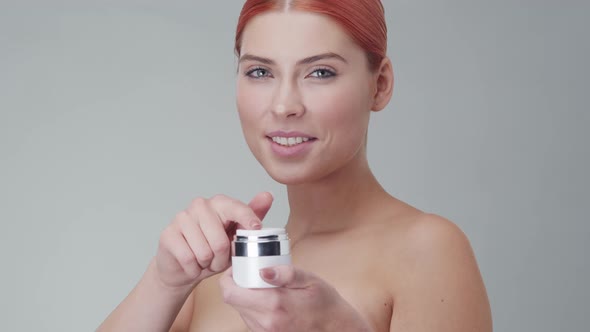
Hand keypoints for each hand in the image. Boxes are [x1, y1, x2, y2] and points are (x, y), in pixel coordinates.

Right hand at [154, 192, 273, 290]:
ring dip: (207, 264)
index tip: (256, 229)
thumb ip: (252, 216)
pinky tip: (192, 265)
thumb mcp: (237, 236)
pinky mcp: (168, 234)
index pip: (236, 208)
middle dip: (222, 258)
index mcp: (219, 203)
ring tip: (205, 261)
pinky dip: (193, 269)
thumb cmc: (213, 250)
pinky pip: (188, 258)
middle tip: (218, 259)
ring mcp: (181, 218)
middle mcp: (199, 205)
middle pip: (220, 241)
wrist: (183, 268)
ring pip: (204, 252)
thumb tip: (267, 196)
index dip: (248, 220)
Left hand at [219, 265, 372, 331]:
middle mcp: (266, 323)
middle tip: (249, 272)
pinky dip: (254, 307)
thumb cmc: (326, 304)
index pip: (230, 293)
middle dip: (237, 284)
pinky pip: (251, 320)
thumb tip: (262, 270)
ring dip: (245, 296)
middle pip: (233, 301)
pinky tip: (268, 300)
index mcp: (274, 305)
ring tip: (261, 285)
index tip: (237, 267)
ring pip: (240, 310)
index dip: (228, 278)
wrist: (337, 330)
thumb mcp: (310, 280)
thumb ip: (286, 274)